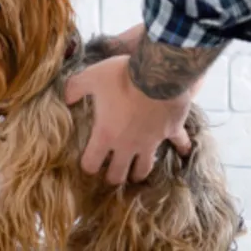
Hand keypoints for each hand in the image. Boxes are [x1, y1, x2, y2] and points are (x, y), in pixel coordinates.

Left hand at [63, 56, 192, 185]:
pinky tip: (184, 151)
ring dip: (139, 172)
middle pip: (118, 174)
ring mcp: (151, 141)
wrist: (159, 73)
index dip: (88, 166)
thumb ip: (75, 87)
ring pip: (144, 168)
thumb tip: (66, 97)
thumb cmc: (122, 77)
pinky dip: (181, 148)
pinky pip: (179, 144)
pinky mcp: (171, 132)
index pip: (91, 163)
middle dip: (113, 177)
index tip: (88, 163)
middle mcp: (128, 144)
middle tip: (111, 173)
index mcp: (106, 134)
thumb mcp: (91, 77)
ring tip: (136, 172)